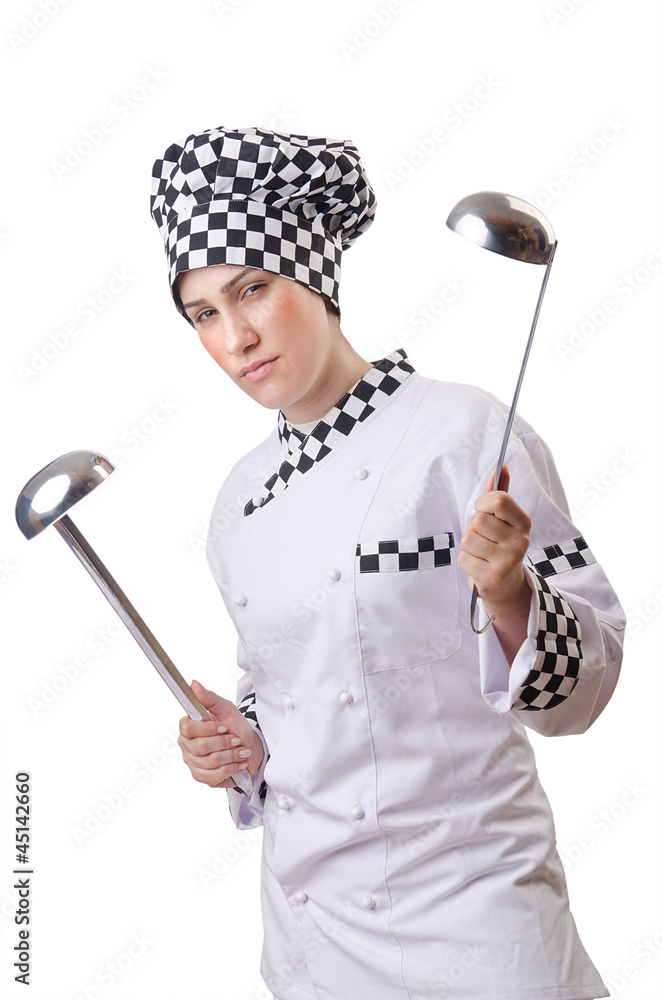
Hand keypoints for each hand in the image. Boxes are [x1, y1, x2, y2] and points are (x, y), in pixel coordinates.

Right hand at [178, 680, 264, 788]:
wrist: (249, 747)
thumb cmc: (235, 726)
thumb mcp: (225, 708)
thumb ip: (209, 697)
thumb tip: (194, 684)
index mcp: (188, 727)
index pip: (187, 728)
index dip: (208, 729)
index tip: (224, 727)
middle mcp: (186, 745)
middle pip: (200, 747)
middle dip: (225, 743)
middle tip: (236, 740)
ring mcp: (192, 762)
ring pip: (210, 762)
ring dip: (231, 756)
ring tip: (240, 751)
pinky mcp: (201, 777)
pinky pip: (214, 776)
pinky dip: (231, 769)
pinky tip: (238, 764)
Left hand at [458, 465, 531, 640]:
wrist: (505, 584)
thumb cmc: (499, 544)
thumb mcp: (503, 518)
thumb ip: (499, 492)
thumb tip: (501, 466)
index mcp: (523, 522)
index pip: (497, 500)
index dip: (483, 504)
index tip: (485, 512)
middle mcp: (520, 542)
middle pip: (478, 520)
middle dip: (473, 527)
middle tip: (484, 537)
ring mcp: (508, 562)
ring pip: (468, 539)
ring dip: (468, 545)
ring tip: (481, 552)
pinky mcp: (492, 578)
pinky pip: (463, 558)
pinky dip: (466, 561)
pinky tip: (478, 565)